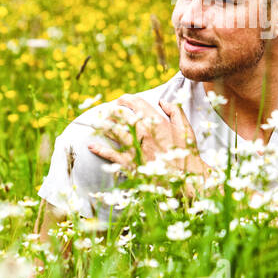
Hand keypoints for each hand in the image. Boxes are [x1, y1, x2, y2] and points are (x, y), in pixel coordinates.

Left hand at [87, 96, 209, 177]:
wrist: (185, 178)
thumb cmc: (186, 153)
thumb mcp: (185, 128)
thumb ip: (175, 111)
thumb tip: (162, 101)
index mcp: (155, 120)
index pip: (135, 102)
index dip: (125, 99)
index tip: (120, 100)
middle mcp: (142, 131)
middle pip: (119, 114)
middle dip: (111, 110)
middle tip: (107, 112)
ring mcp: (134, 146)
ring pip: (112, 130)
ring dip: (103, 126)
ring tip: (98, 124)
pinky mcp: (129, 162)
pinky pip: (110, 154)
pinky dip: (99, 150)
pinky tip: (91, 146)